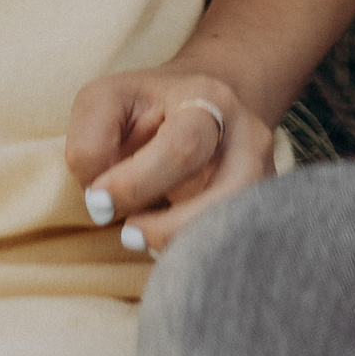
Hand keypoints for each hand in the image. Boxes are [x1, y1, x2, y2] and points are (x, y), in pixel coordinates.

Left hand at [66, 60, 272, 255]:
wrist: (199, 105)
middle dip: (165, 227)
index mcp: (207, 99)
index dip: (135, 184)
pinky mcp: (261, 211)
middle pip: (225, 195)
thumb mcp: (106, 101)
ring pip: (236, 229)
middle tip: (127, 233)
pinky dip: (197, 256)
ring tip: (144, 239)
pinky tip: (169, 249)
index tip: (97, 201)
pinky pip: (234, 248)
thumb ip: (91, 140)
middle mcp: (248, 137)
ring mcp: (263, 177)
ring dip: (183, 246)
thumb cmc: (143, 108)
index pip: (181, 148)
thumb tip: (101, 196)